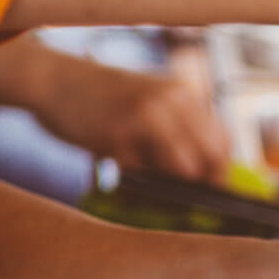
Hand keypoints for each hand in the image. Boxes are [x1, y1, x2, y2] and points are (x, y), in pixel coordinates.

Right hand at [39, 58, 231, 181]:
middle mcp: (171, 101)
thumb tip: (204, 174)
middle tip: (185, 199)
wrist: (56, 79)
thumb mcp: (149, 100)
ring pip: (182, 168)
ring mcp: (145, 116)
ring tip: (148, 180)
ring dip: (170, 186)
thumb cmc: (104, 97)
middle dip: (202, 184)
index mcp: (183, 94)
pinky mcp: (117, 134)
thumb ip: (177, 127)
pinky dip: (136, 180)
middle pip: (209, 157)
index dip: (219, 171)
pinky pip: (141, 173)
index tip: (210, 191)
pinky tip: (120, 166)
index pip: (221, 141)